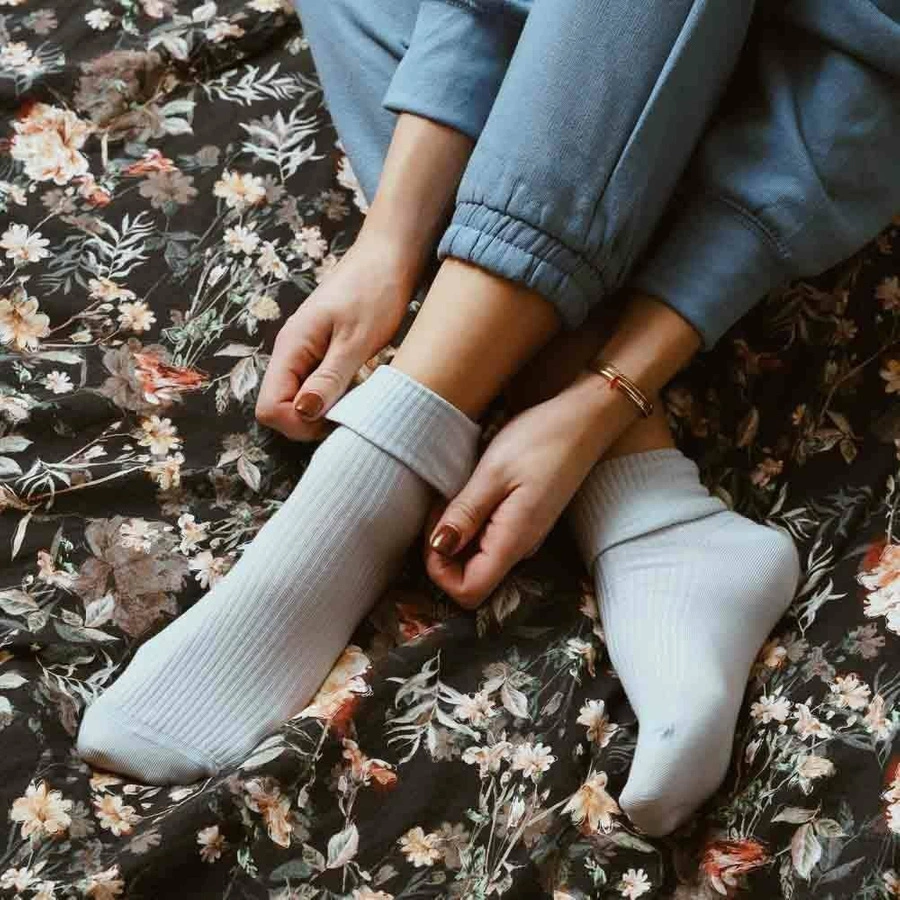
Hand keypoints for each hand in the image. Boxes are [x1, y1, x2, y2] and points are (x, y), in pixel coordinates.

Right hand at [255, 232, 415, 439]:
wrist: (388, 257)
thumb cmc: (374, 291)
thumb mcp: (356, 340)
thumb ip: (329, 378)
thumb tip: (304, 413)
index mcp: (291, 347)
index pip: (269, 408)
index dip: (298, 424)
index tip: (335, 417)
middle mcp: (290, 353)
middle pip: (280, 408)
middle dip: (311, 422)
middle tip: (351, 409)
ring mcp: (304, 353)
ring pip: (299, 400)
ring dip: (325, 409)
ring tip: (358, 395)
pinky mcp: (320, 353)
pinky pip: (315, 388)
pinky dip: (335, 395)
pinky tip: (359, 385)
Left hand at [424, 374, 639, 607]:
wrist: (585, 419)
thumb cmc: (542, 438)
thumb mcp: (494, 472)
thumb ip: (464, 513)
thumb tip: (437, 548)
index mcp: (513, 541)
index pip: (469, 592)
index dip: (439, 571)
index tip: (432, 532)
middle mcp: (520, 547)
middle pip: (470, 577)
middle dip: (442, 550)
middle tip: (440, 506)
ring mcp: (523, 535)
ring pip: (476, 556)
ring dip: (455, 532)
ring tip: (453, 493)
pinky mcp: (523, 521)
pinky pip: (488, 537)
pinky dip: (469, 521)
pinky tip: (469, 490)